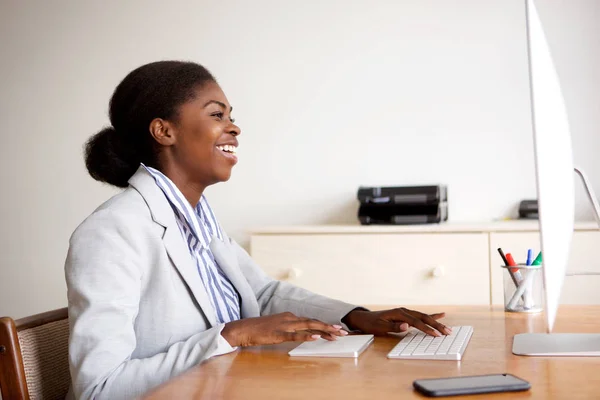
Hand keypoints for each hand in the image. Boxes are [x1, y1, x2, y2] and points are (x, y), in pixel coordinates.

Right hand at [221, 312, 347, 346]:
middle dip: (330, 327)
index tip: (337, 329)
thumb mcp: (278, 327)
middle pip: (314, 322)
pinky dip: (306, 335)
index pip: (312, 320)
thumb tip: (303, 333)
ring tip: (335, 334)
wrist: (244, 329)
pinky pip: (294, 335)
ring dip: (323, 329)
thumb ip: (290, 329)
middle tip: (343, 332)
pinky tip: (315, 336)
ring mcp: (285, 325)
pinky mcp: (278, 334)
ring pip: (308, 326)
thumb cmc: (260, 329)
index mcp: (290, 317)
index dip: (325, 325)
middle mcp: (290, 319)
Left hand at [342, 307, 451, 336]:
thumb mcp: (379, 327)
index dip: (426, 328)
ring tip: (447, 328)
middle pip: (423, 317)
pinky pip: (420, 316)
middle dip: (436, 325)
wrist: (363, 318)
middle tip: (447, 332)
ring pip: (424, 317)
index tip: (436, 335)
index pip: (416, 322)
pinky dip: (431, 316)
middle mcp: (404, 311)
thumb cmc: (371, 324)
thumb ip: (393, 327)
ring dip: (436, 322)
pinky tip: (441, 315)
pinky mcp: (406, 315)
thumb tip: (406, 326)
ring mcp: (405, 312)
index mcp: (398, 313)